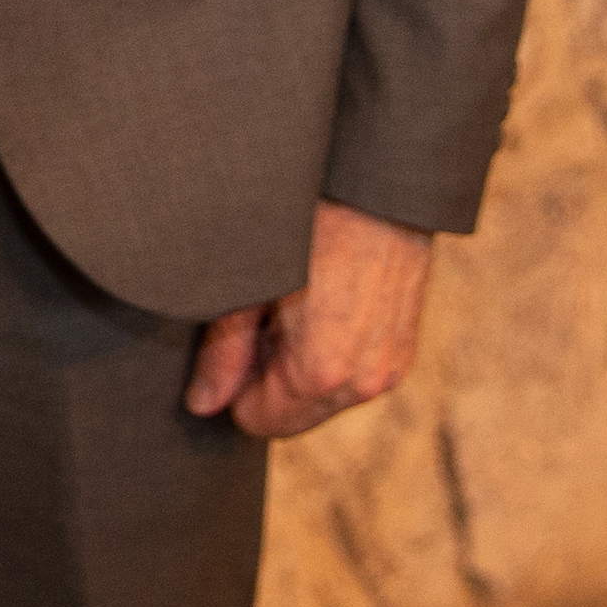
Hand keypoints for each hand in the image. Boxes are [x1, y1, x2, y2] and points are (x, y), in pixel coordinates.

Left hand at [186, 201, 435, 437]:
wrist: (375, 185)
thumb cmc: (304, 224)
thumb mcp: (249, 284)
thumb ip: (224, 352)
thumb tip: (202, 404)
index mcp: (322, 372)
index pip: (259, 421)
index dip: (235, 384)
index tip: (233, 338)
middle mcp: (363, 382)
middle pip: (292, 415)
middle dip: (267, 377)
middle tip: (262, 313)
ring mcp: (390, 369)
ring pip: (324, 398)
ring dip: (300, 366)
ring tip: (292, 303)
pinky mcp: (404, 350)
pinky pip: (354, 375)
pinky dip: (331, 354)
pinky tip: (321, 302)